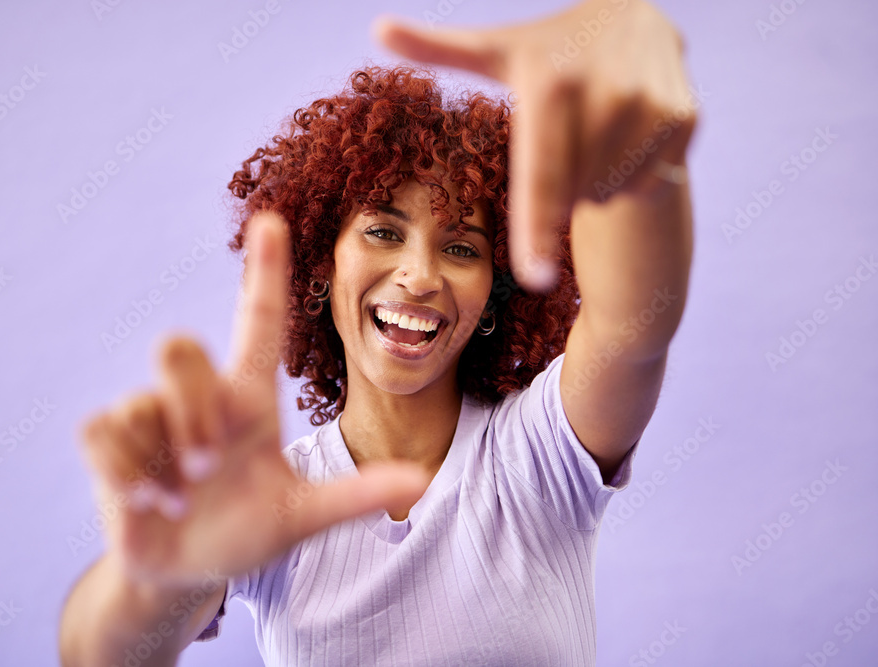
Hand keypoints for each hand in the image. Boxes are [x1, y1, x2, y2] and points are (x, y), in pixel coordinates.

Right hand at [76, 211, 430, 589]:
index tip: (272, 222)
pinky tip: (147, 501)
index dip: (265, 274)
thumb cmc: (246, 532)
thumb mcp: (299, 518)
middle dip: (191, 410)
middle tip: (207, 465)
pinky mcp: (109, 440)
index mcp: (249, 400)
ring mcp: (151, 415)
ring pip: (140, 403)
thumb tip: (420, 482)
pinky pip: (102, 430)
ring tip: (180, 503)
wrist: (186, 572)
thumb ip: (352, 497)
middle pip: (178, 346)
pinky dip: (125, 473)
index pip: (258, 322)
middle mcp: (200, 396)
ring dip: (163, 464)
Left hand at [372, 0, 697, 289]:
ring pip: (608, 191)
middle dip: (563, 189)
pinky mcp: (683, 118)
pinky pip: (646, 180)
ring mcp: (650, 107)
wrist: (637, 14)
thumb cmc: (552, 47)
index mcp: (548, 85)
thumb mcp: (500, 49)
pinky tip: (626, 133)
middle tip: (567, 139)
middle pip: (574, 194)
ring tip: (594, 129)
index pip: (540, 176)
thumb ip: (441, 46)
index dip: (536, 228)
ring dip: (594, 180)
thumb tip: (377, 28)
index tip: (532, 277)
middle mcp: (604, 94)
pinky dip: (630, 171)